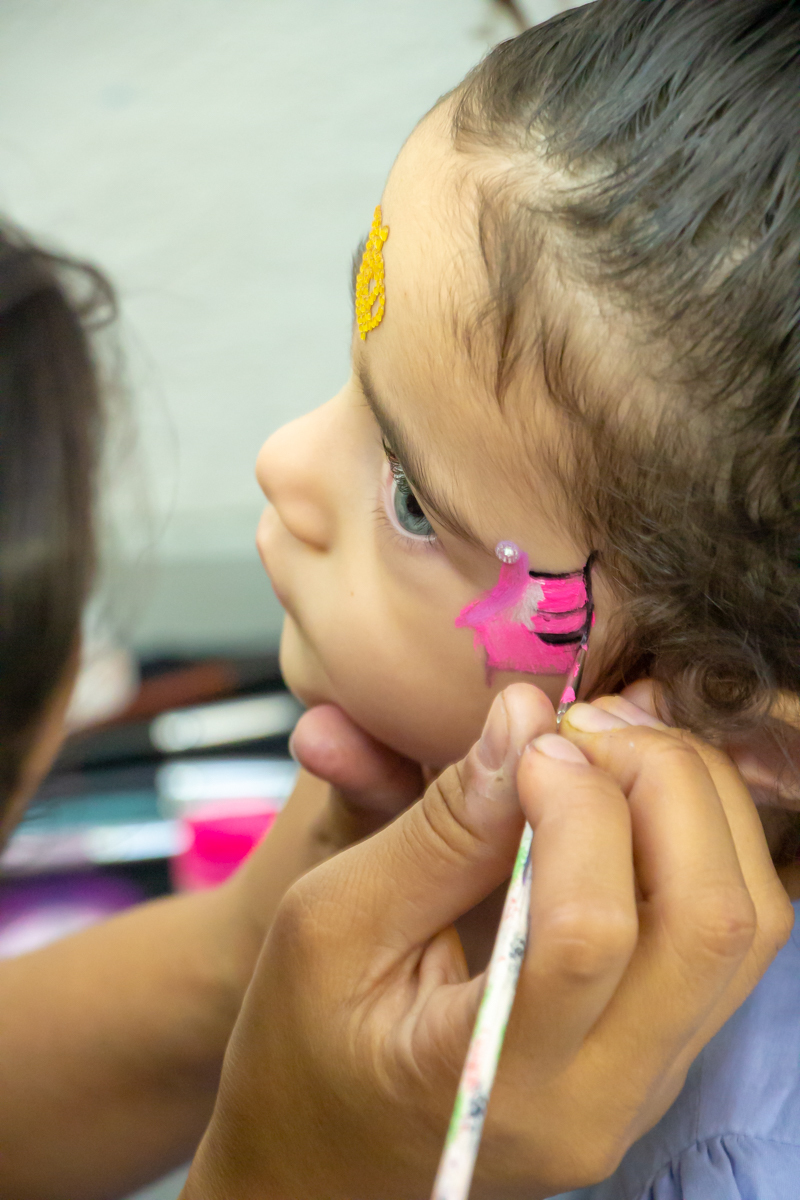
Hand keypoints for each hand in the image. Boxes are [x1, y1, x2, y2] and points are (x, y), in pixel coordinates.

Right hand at [182, 686, 792, 1199]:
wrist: (324, 1158)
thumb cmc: (300, 1046)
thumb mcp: (329, 922)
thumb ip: (438, 828)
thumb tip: (525, 722)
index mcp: (499, 1081)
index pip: (593, 929)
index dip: (578, 805)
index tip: (524, 745)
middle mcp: (604, 1097)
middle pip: (711, 921)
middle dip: (666, 784)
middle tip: (584, 728)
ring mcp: (647, 1081)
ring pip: (750, 925)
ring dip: (699, 805)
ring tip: (610, 748)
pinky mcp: (661, 1053)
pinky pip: (732, 938)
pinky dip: (704, 841)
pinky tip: (631, 791)